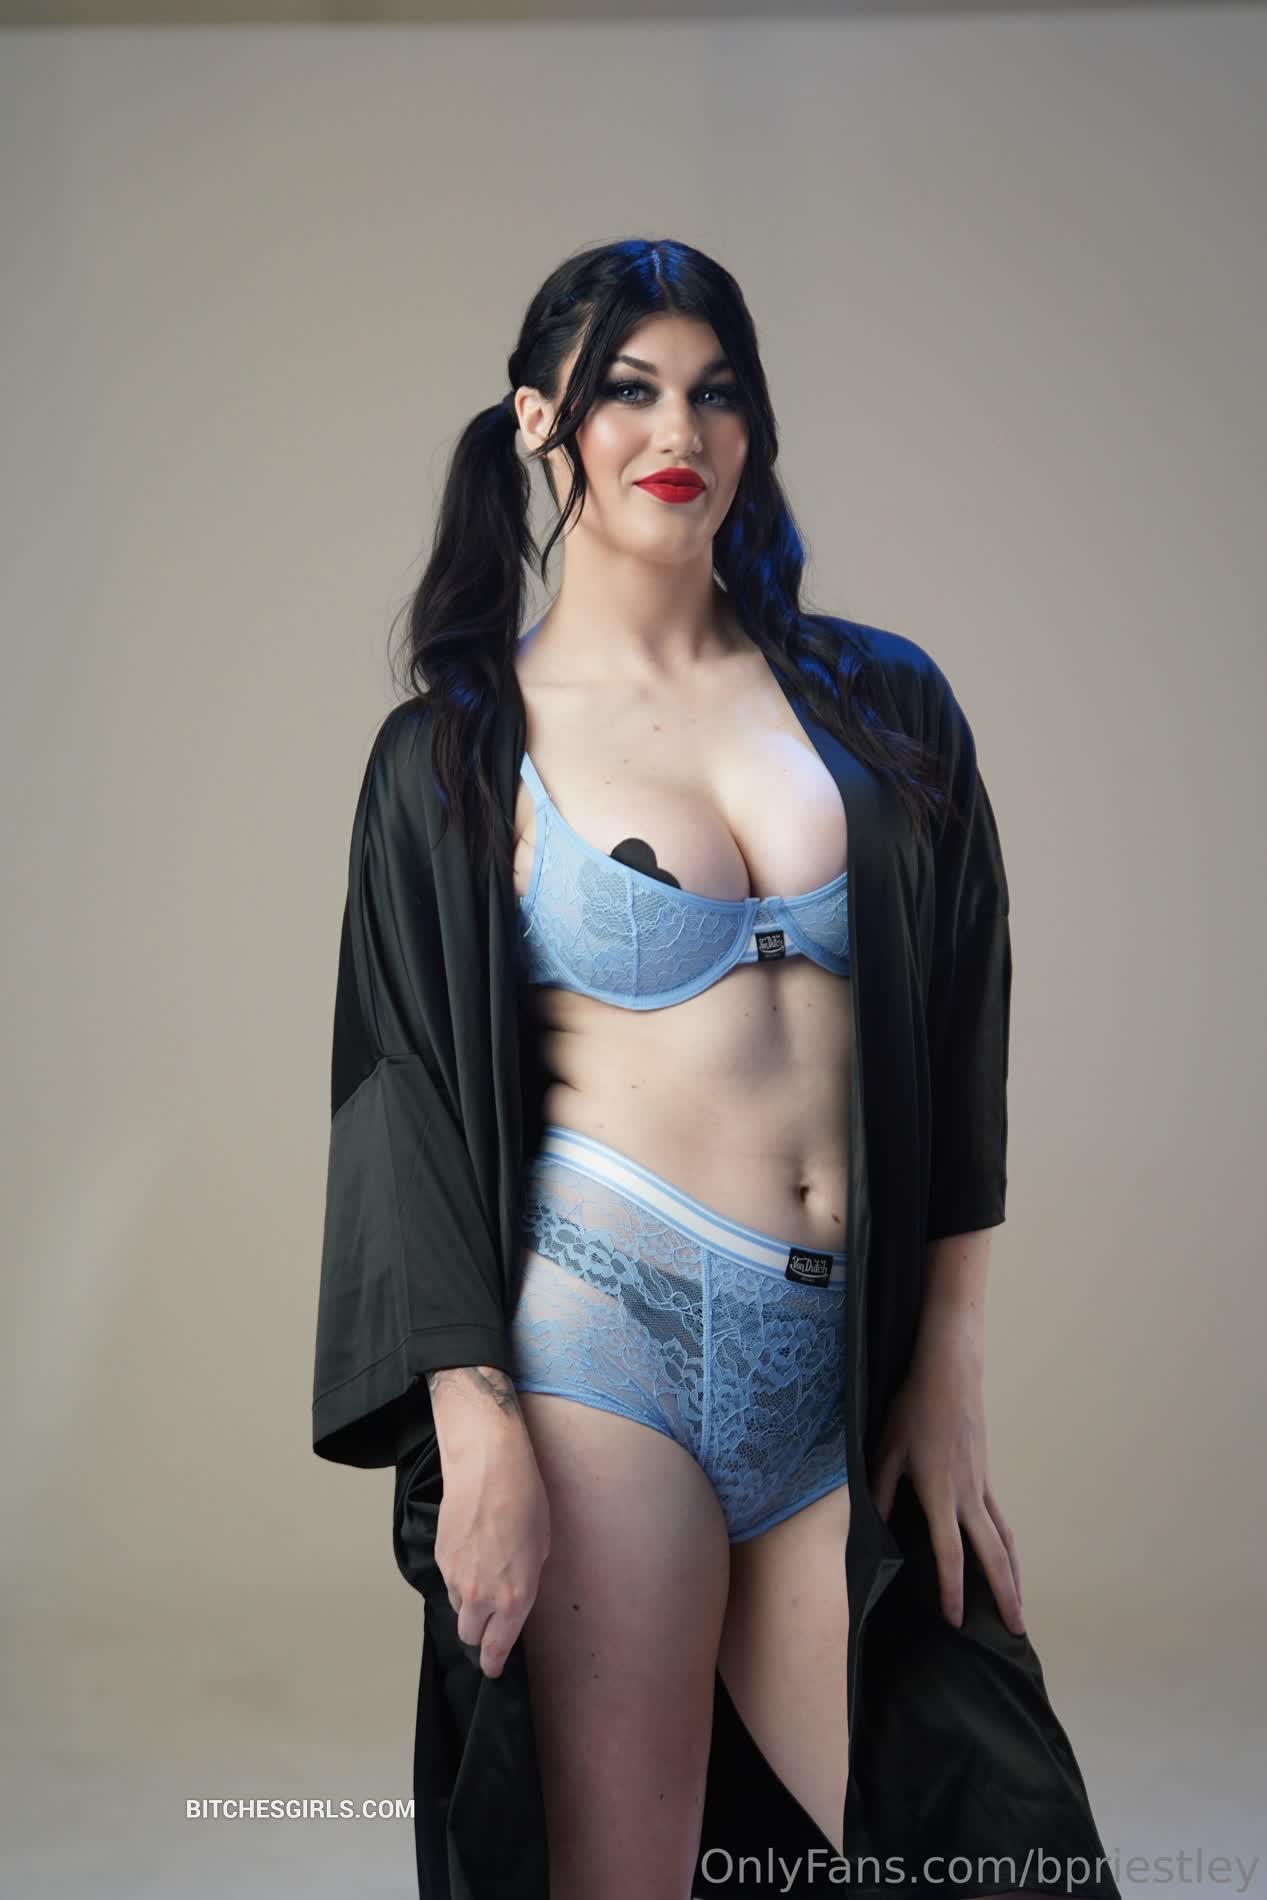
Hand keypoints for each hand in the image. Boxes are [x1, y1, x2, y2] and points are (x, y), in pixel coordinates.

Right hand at [431, 1377, 552, 1679]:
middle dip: (480, 1630)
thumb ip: (527, 1582)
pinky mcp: (440, 1559)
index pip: (497, 1649)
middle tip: (492, 1613)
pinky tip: (471, 1550)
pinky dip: (458, 1576)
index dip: (494, 1663)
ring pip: (458, 1607)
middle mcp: (482, 1596)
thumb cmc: (526, 1500)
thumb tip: (515, 1597)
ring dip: (469, 1601)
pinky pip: (448, 1581)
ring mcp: (455, 1578)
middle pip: (470, 1635)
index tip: (494, 1669)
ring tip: (484, 1569)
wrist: (487, 1467)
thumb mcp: (541, 1547)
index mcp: (515, 1597)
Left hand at [870, 1321, 1025, 1635]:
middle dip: (1005, 1594)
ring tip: (1018, 1607)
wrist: (950, 1374)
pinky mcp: (987, 1478)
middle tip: (1014, 1629)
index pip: (950, 1550)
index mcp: (941, 1491)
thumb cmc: (914, 1408)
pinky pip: (1002, 1521)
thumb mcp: (888, 1447)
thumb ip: (881, 1489)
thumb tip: (876, 1528)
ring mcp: (982, 1486)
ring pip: (1006, 1540)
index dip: (953, 1587)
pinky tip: (1009, 1563)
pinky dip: (1009, 1549)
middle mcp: (969, 1495)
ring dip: (1015, 1576)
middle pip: (994, 1554)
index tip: (956, 1619)